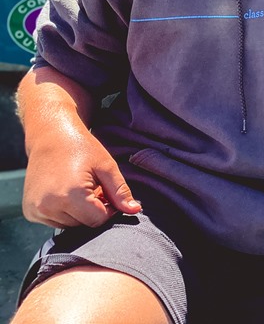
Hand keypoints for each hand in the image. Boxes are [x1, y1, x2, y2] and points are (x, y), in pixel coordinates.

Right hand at [22, 128, 140, 228]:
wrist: (51, 137)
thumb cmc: (82, 148)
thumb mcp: (107, 167)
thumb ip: (120, 192)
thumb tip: (135, 210)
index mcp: (70, 195)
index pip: (98, 220)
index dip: (108, 208)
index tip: (107, 192)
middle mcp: (48, 206)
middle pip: (83, 224)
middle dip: (93, 210)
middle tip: (93, 187)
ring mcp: (36, 210)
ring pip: (69, 225)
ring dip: (79, 212)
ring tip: (80, 187)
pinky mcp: (29, 212)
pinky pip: (55, 222)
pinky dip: (64, 212)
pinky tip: (65, 192)